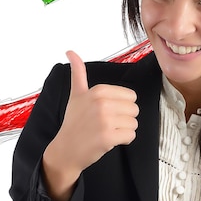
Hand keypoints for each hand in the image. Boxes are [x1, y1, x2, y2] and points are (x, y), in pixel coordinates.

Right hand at [42, 50, 138, 200]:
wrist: (66, 149)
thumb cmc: (74, 122)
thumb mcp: (76, 94)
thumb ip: (78, 72)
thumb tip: (70, 51)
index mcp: (98, 90)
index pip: (131, 96)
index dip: (121, 107)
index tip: (105, 112)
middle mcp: (101, 103)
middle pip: (134, 109)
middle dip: (124, 119)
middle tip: (106, 124)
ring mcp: (104, 120)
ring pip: (134, 123)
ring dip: (123, 130)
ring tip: (107, 131)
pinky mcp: (107, 137)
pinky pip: (131, 136)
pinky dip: (123, 140)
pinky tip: (109, 140)